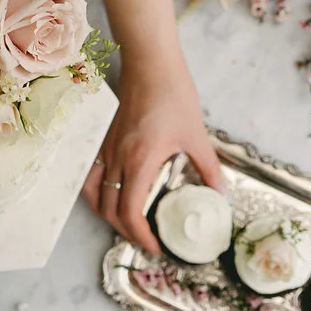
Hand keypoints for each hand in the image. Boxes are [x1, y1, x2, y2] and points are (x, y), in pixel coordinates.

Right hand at [82, 58, 222, 254]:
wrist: (149, 64)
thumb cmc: (172, 94)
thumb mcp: (197, 135)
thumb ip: (209, 169)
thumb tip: (221, 196)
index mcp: (140, 161)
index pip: (129, 212)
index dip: (140, 236)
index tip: (156, 246)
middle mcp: (116, 159)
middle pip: (108, 210)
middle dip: (126, 232)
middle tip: (147, 239)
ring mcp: (104, 149)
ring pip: (93, 194)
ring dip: (106, 214)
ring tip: (125, 222)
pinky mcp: (101, 140)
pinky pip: (89, 175)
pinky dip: (96, 192)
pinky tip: (109, 193)